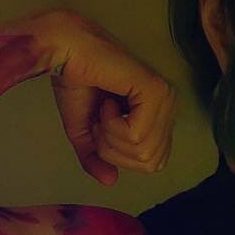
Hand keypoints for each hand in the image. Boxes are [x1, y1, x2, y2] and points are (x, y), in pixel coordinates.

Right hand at [46, 9, 177, 184]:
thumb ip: (98, 159)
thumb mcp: (86, 134)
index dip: (121, 156)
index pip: (153, 164)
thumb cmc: (77, 84)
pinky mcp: (155, 91)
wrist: (65, 52)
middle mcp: (169, 107)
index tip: (102, 125)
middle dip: (115, 149)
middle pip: (149, 162)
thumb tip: (111, 181)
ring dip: (111, 136)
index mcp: (160, 117)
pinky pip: (137, 135)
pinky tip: (107, 101)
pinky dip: (112, 126)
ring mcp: (165, 99)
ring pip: (143, 152)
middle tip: (101, 118)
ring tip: (104, 108)